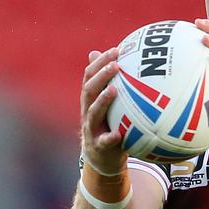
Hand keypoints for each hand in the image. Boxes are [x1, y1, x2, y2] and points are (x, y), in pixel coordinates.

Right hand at [80, 47, 126, 173]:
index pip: (90, 76)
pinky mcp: (99, 146)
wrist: (101, 158)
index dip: (100, 62)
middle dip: (101, 75)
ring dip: (102, 101)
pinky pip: (104, 141)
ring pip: (92, 112)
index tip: (116, 50)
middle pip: (89, 90)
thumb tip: (121, 64)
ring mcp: (91, 129)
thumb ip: (112, 84)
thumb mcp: (109, 105)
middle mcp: (88, 111)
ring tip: (114, 90)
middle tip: (116, 65)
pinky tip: (119, 133)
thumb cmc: (109, 124)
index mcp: (91, 99)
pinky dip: (110, 137)